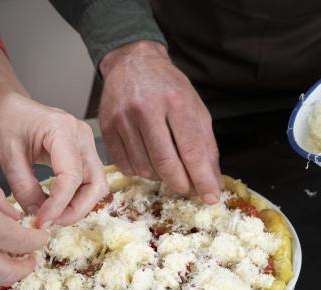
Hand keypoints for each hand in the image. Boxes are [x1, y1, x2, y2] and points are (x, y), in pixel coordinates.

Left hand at [0, 91, 107, 227]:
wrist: (4, 104)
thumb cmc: (3, 121)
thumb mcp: (7, 156)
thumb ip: (24, 188)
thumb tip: (39, 217)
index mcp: (62, 130)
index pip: (72, 176)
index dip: (59, 204)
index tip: (42, 222)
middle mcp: (81, 136)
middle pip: (95, 183)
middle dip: (77, 209)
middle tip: (52, 223)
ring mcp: (86, 143)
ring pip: (96, 184)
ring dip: (78, 205)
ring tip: (53, 215)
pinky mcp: (83, 152)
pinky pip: (88, 180)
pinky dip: (75, 196)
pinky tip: (55, 204)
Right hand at [98, 41, 222, 203]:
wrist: (132, 62)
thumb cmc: (168, 87)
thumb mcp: (195, 108)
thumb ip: (206, 146)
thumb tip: (213, 183)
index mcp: (176, 101)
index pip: (191, 150)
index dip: (202, 179)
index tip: (210, 197)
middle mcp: (147, 108)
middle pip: (166, 163)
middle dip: (182, 185)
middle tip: (189, 190)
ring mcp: (123, 118)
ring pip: (144, 169)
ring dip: (161, 178)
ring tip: (169, 169)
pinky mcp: (107, 128)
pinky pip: (125, 166)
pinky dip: (141, 172)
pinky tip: (148, 162)